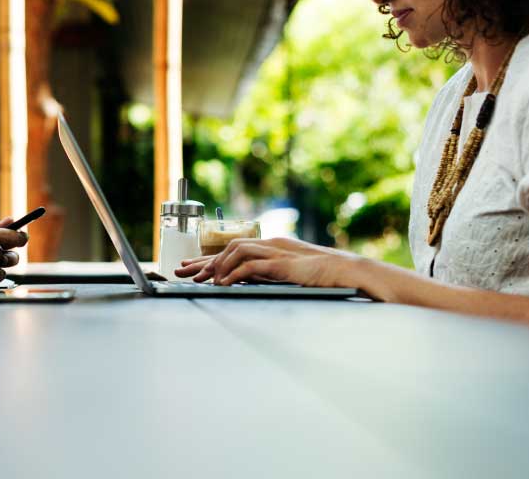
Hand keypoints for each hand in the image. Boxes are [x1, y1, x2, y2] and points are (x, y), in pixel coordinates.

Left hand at [174, 237, 358, 287]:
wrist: (345, 271)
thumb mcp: (288, 272)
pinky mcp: (281, 264)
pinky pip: (251, 265)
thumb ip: (267, 273)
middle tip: (182, 271)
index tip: (190, 267)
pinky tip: (223, 283)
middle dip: (203, 261)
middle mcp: (269, 244)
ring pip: (236, 251)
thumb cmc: (320, 274)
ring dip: (217, 265)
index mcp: (270, 246)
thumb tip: (243, 281)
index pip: (233, 250)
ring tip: (202, 280)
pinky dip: (235, 273)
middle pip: (228, 247)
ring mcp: (276, 252)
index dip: (209, 259)